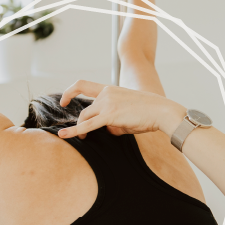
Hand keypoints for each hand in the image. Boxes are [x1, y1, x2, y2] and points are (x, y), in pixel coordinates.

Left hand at [57, 80, 184, 139]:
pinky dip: (75, 131)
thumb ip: (114, 120)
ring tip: (83, 139)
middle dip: (79, 122)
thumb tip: (106, 130)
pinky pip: (88, 125)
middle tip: (79, 132)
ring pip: (85, 118)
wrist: (161, 111)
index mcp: (110, 89)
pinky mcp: (110, 115)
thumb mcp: (127, 114)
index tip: (64, 101)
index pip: (83, 85)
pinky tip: (65, 136)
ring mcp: (107, 103)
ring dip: (81, 129)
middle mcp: (106, 93)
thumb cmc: (148, 113)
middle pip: (85, 109)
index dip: (70, 91)